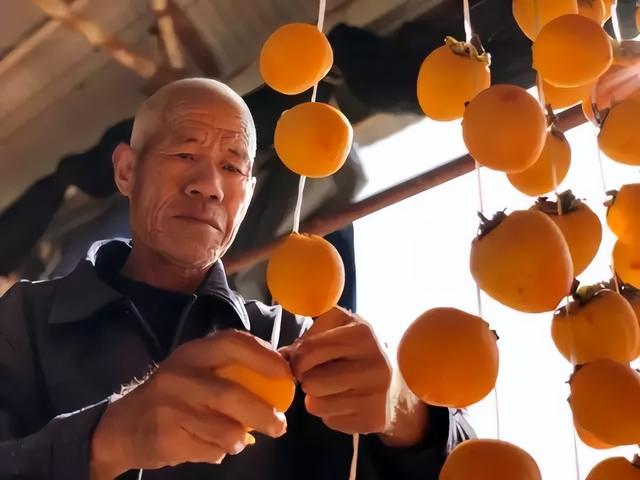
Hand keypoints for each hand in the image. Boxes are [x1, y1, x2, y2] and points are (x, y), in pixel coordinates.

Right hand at [90, 330, 289, 478]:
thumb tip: (283, 368)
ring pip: (224, 429)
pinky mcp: (166, 438)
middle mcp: (181, 376)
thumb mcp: (195, 370)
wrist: (121, 426)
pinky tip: (212, 445)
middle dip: (264, 413)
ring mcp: (171, 408)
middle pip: (232, 395)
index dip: (264, 356)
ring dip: (239, 438)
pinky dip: (219, 452)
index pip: (233, 343)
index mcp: (193, 353)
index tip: (286, 374)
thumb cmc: (172, 394)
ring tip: (240, 439)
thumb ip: (231, 367)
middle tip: (280, 425)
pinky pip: (209, 450)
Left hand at [282, 307, 391, 434]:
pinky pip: (329, 421)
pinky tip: (346, 403)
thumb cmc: (357, 351)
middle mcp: (372, 362)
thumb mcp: (339, 329)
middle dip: (307, 379)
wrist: (396, 383)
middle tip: (318, 375)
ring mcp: (375, 393)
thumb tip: (278, 358)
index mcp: (361, 332)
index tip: (304, 360)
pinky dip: (331, 414)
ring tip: (332, 388)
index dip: (297, 358)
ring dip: (316, 398)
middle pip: (310, 380)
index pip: (307, 350)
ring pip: (315, 404)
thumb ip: (308, 338)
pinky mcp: (373, 418)